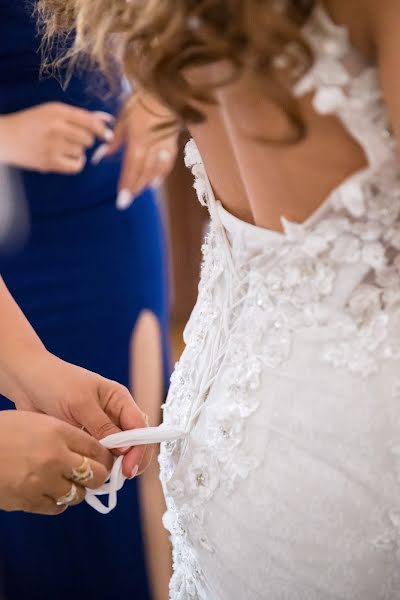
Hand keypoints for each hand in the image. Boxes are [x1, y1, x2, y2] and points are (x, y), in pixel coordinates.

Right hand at [0, 102, 113, 173]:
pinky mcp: (50, 162)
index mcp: (57, 110)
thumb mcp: (53, 113)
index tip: (108, 135)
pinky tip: (67, 159)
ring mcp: (53, 145)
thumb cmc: (32, 124)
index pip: (89, 120)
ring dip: (77, 152)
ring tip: (62, 148)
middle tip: (71, 140)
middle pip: (88, 138)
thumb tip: (107, 119)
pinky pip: (77, 166)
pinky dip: (76, 163)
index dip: (102, 129)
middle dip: (85, 141)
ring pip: (82, 152)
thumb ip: (80, 116)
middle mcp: (56, 126)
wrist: (6, 138)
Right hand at [0, 410, 112, 514]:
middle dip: (98, 475)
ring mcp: (41, 481)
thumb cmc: (2, 432)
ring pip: (78, 494)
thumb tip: (88, 450)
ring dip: (76, 489)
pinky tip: (49, 491)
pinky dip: (57, 501)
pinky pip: (57, 507)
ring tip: (66, 481)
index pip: (98, 448)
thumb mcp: (35, 421)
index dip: (105, 456)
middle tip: (92, 474)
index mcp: (57, 431)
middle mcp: (54, 457)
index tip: (105, 459)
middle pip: (96, 474)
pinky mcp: (28, 501)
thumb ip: (63, 434)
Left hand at [13, 351, 151, 478]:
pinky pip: (97, 456)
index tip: (128, 469)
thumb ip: (103, 427)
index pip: (139, 428)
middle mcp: (114, 415)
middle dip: (128, 461)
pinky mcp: (84, 439)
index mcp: (119, 400)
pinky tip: (87, 473)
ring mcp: (99, 428)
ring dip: (111, 466)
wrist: (26, 382)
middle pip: (133, 443)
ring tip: (99, 477)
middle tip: (116, 478)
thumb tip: (125, 450)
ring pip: (115, 453)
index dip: (138, 449)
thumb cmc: (55, 383)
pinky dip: (96, 466)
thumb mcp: (80, 404)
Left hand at [92, 91, 178, 207]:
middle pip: (144, 172)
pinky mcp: (172, 144)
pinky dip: (160, 175)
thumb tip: (99, 158)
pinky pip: (167, 164)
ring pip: (156, 171)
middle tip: (126, 202)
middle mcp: (153, 146)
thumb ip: (113, 141)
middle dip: (134, 188)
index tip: (121, 199)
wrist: (164, 92)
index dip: (126, 184)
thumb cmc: (140, 103)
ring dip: (145, 184)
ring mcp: (164, 146)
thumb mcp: (123, 120)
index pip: (131, 166)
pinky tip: (154, 183)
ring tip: (136, 193)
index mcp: (139, 139)